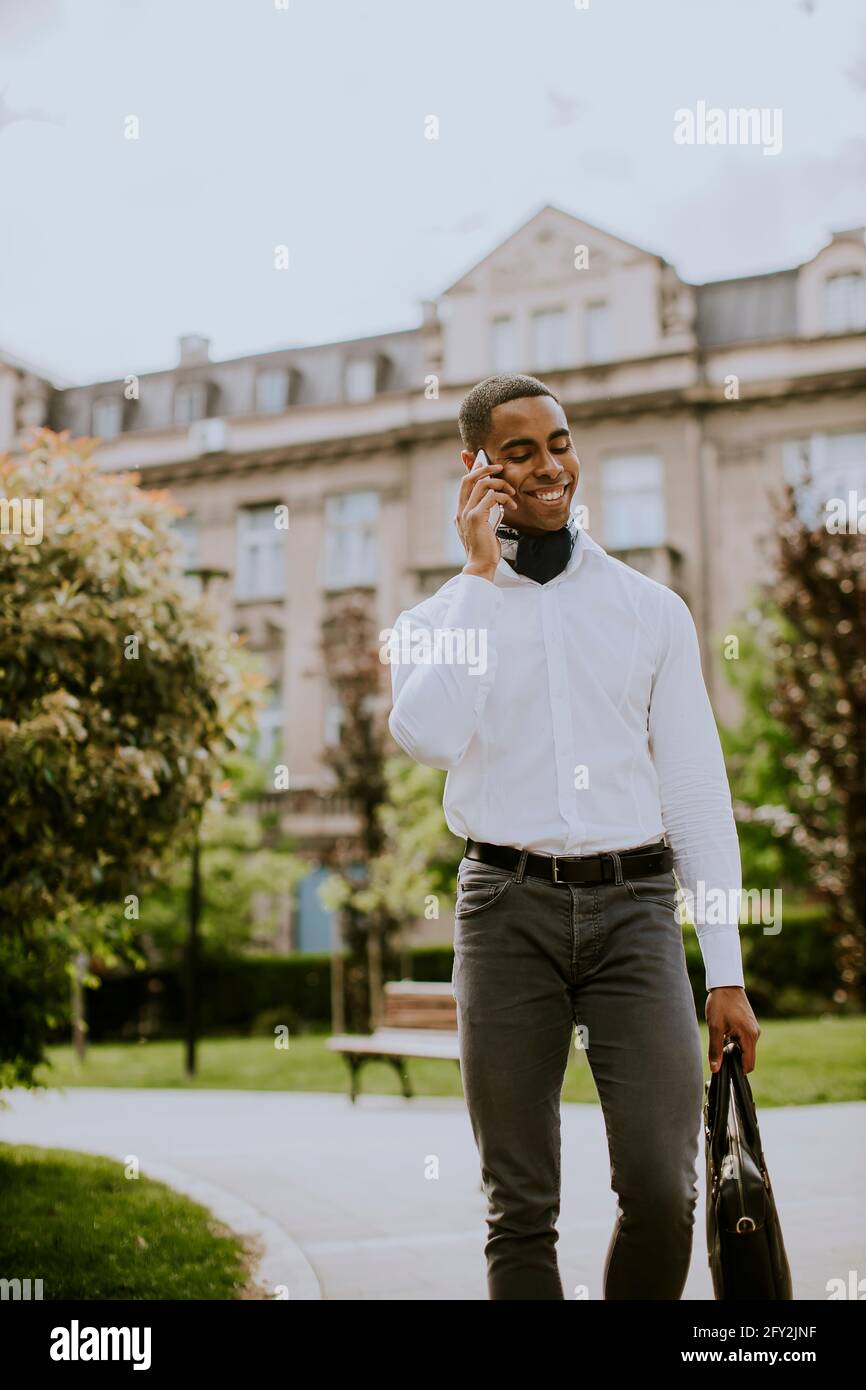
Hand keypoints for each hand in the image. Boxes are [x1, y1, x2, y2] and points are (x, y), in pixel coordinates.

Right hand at [455, 458, 516, 578]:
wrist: (480, 565)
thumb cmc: (485, 549)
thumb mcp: (484, 527)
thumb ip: (485, 513)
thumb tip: (494, 501)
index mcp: (461, 512)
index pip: (465, 484)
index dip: (473, 469)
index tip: (483, 461)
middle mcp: (461, 510)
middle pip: (469, 478)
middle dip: (484, 469)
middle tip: (500, 468)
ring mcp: (467, 513)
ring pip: (482, 485)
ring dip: (500, 484)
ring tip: (511, 492)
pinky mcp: (476, 517)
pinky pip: (491, 497)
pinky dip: (503, 497)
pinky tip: (511, 506)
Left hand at [706, 986, 759, 1073]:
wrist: (725, 983)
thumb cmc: (720, 1003)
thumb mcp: (715, 1027)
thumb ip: (715, 1049)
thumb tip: (715, 1069)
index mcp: (749, 1036)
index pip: (749, 1064)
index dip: (738, 1071)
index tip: (726, 1071)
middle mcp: (755, 1034)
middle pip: (748, 1057)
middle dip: (735, 1060)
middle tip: (719, 1055)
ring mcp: (754, 1028)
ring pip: (746, 1048)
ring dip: (734, 1050)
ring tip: (720, 1040)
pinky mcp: (750, 1024)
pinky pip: (745, 1039)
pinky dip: (735, 1041)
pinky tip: (724, 1034)